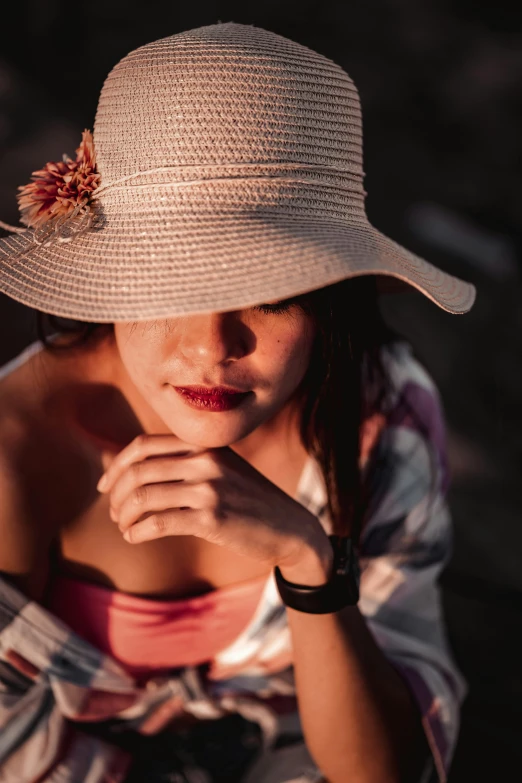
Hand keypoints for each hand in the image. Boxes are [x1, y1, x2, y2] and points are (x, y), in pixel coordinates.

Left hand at [97, 434, 332, 579]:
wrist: (290, 526)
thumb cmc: (248, 500)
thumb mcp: (219, 468)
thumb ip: (180, 462)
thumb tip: (121, 465)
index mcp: (204, 444)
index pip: (142, 445)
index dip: (116, 466)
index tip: (105, 487)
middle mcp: (205, 460)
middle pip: (137, 471)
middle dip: (116, 495)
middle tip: (114, 514)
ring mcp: (209, 488)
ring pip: (143, 497)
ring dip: (124, 517)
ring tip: (125, 527)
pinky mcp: (212, 518)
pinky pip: (158, 522)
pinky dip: (138, 532)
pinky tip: (136, 537)